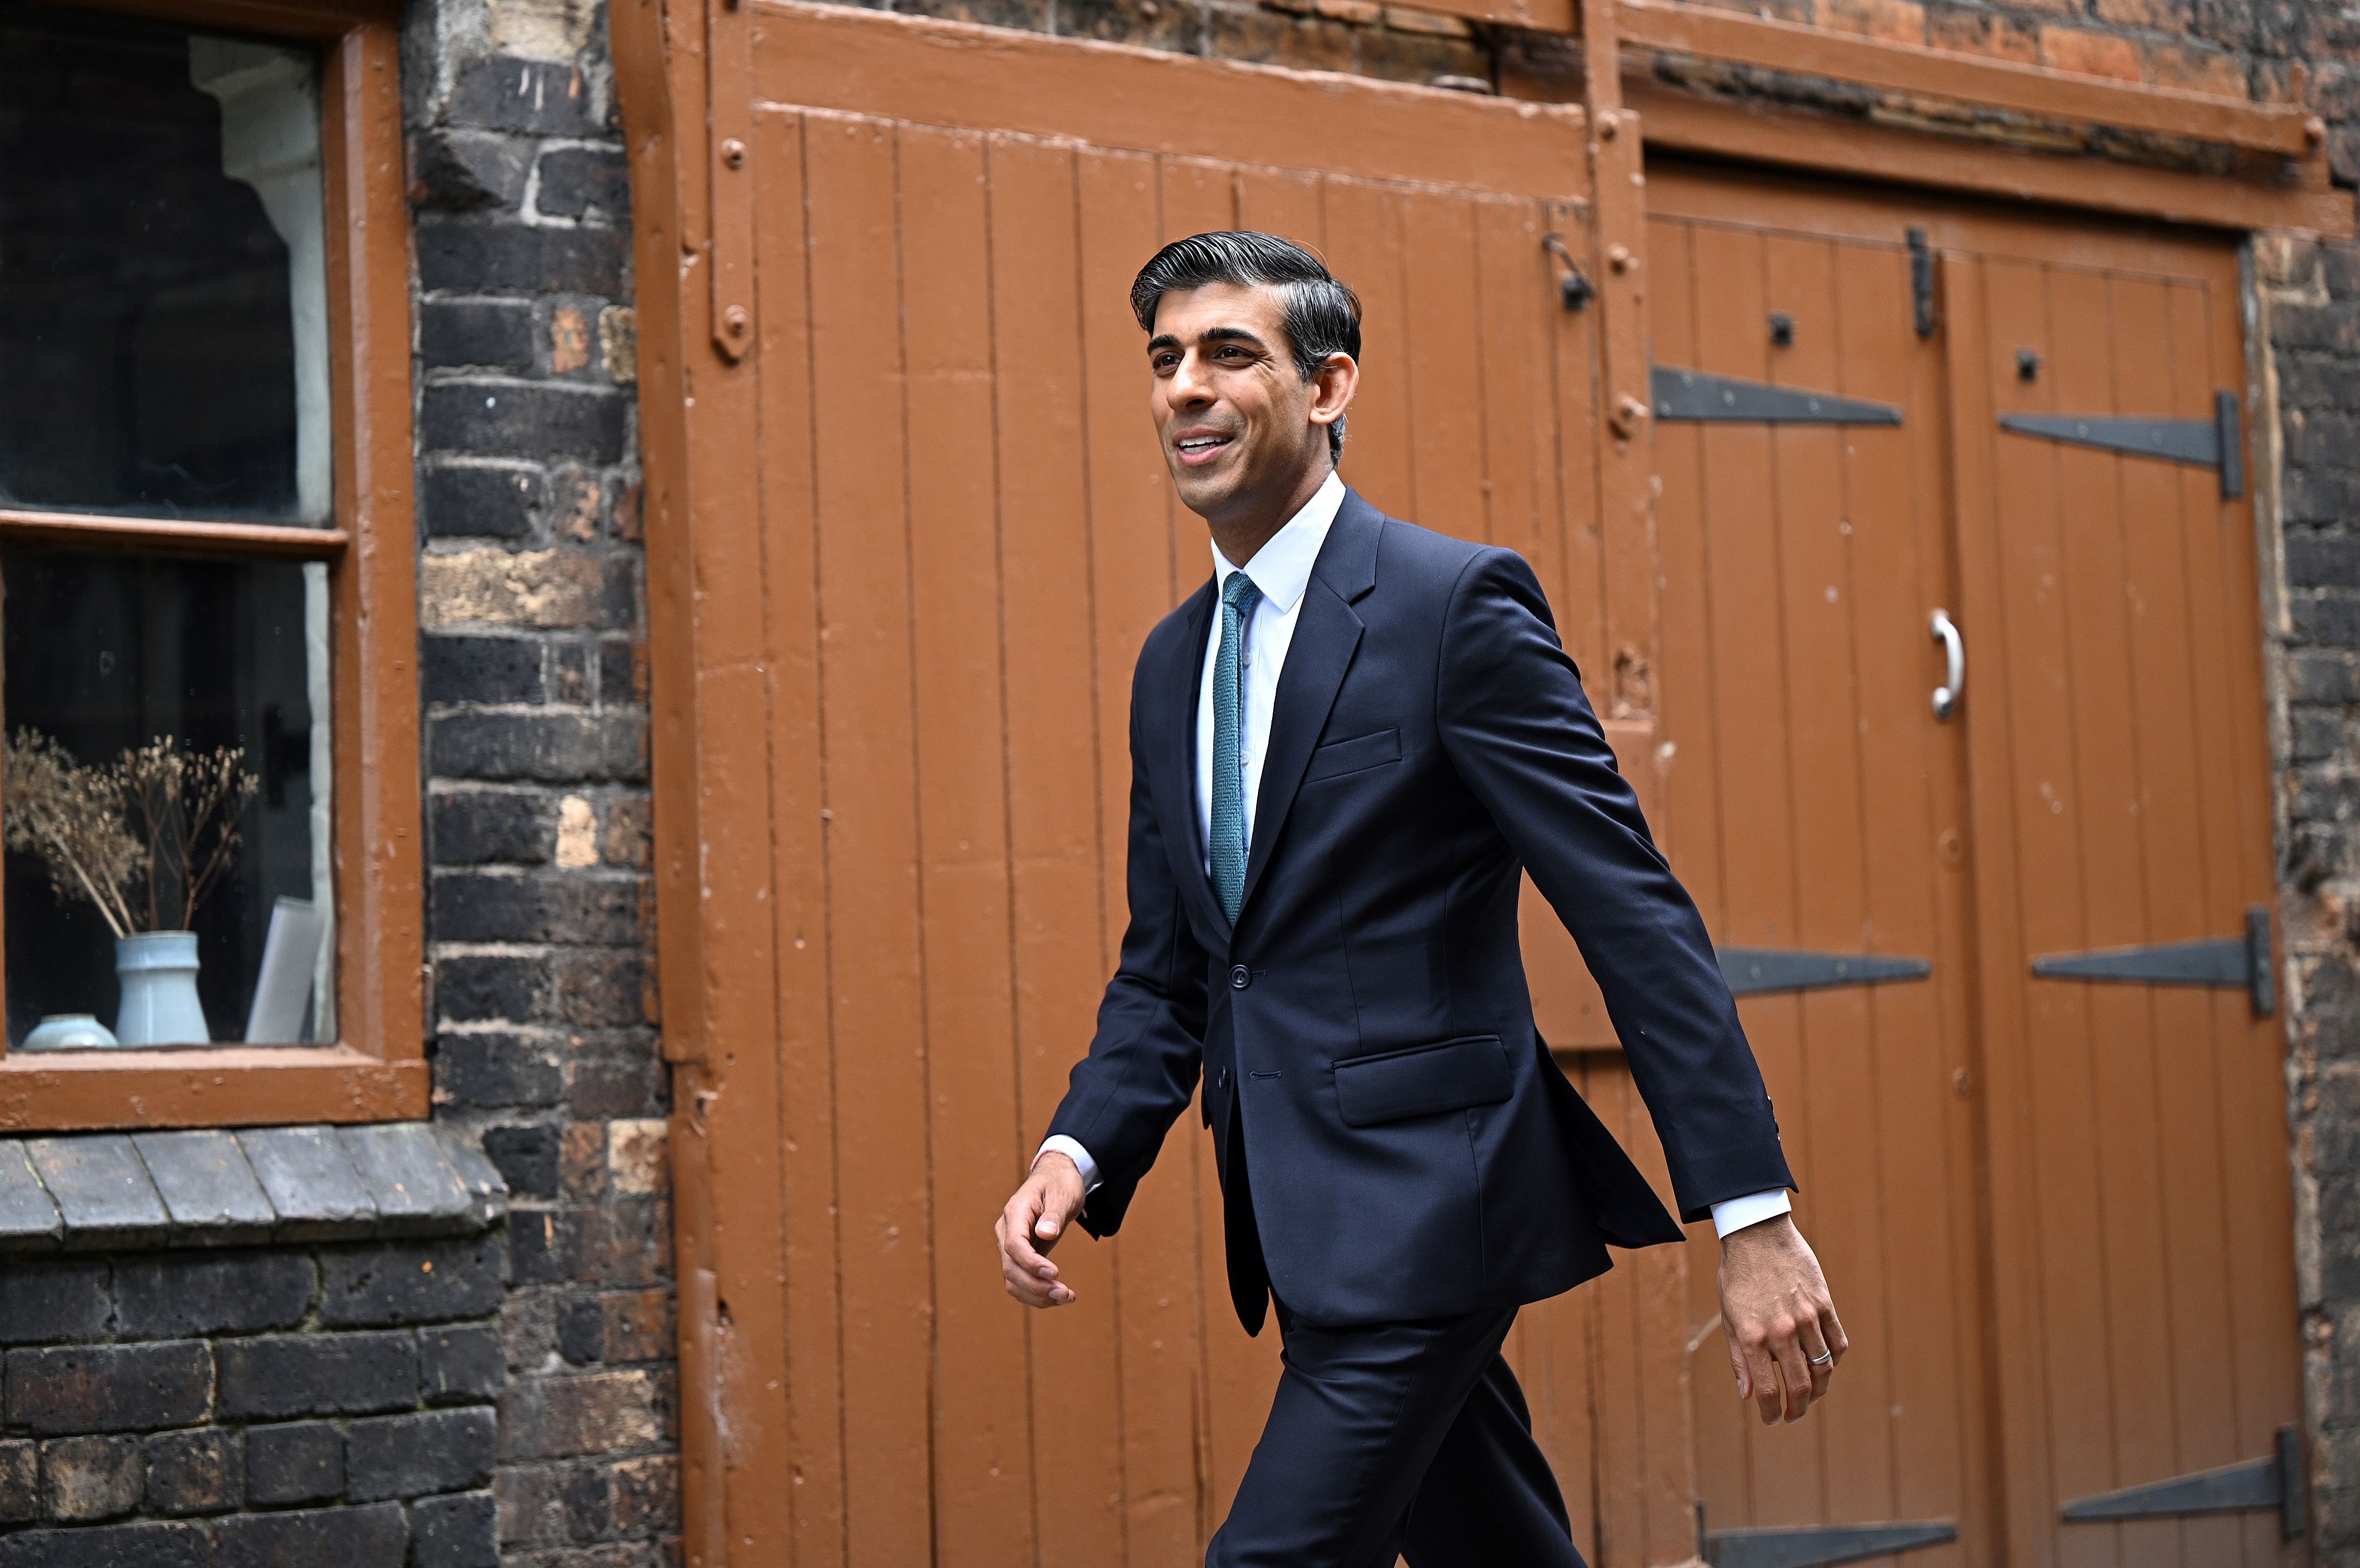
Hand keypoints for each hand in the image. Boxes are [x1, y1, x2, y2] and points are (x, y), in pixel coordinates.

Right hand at [996, 1151, 1087, 1307]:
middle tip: (1066, 1294)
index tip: (1055, 1273)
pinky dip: (1036, 1294)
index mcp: (1015, 1213)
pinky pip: (1020, 1281)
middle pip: (1011, 1267)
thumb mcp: (1063, 1193)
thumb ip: (1053, 1214)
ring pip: (1013, 1280)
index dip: (1031, 1263)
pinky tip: (1057, 1298)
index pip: (1014, 1245)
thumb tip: (1045, 1234)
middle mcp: (1006, 1231)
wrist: (1055, 1178)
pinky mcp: (1019, 1257)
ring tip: (1066, 1298)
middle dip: (1037, 1286)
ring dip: (1037, 1295)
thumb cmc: (1060, 1184)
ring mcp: (1010, 1246)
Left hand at [1717, 1213, 1845, 1424]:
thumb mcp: (1728, 1317)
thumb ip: (1739, 1358)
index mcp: (1752, 1336)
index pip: (1768, 1391)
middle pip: (1801, 1387)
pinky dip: (1834, 1361)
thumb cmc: (1737, 1277)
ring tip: (1810, 1396)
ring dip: (1819, 1390)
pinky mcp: (1825, 1304)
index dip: (1772, 1413)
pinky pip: (1838, 1344)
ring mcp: (1806, 1317)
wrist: (1757, 1234)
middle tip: (1794, 1416)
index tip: (1773, 1420)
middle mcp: (1781, 1330)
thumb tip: (1748, 1395)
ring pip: (1824, 1369)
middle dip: (1799, 1409)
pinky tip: (1824, 1365)